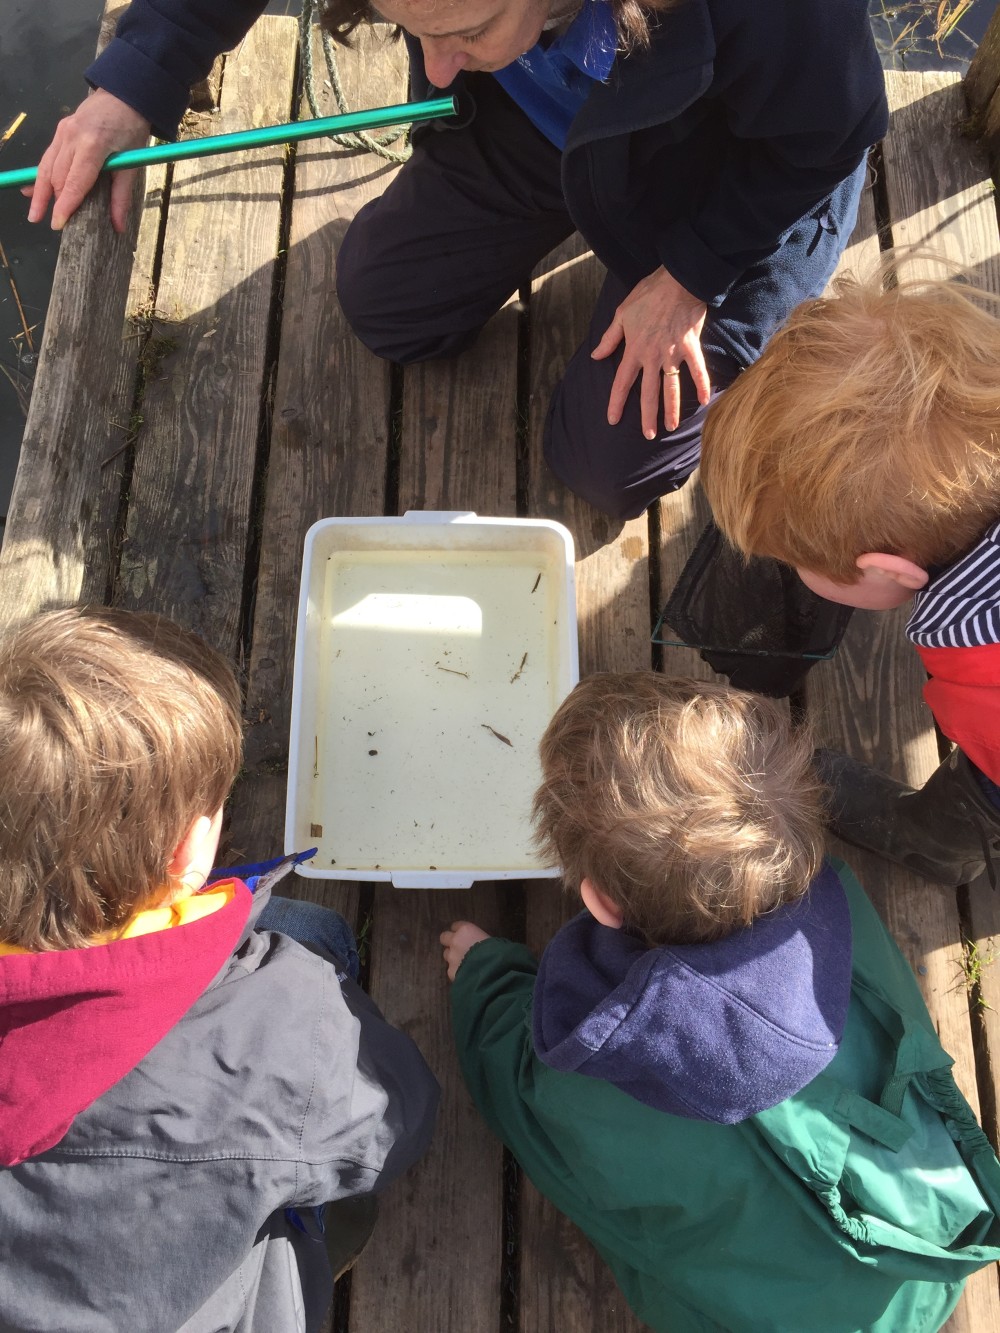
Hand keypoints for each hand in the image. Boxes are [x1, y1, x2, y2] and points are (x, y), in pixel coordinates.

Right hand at [24, 89, 150, 231]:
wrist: (124, 94)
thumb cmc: (132, 128)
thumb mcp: (132, 163)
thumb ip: (121, 196)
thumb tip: (118, 227)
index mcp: (92, 145)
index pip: (75, 182)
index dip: (65, 205)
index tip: (57, 224)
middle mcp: (72, 137)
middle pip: (58, 177)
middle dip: (54, 202)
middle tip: (53, 225)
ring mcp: (63, 132)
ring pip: (48, 167)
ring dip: (40, 191)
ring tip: (34, 214)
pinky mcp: (61, 130)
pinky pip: (48, 156)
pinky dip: (41, 175)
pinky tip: (30, 189)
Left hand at [440, 920, 489, 980]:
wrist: (491, 971)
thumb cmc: (496, 951)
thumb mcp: (490, 939)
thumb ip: (480, 939)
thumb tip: (481, 943)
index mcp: (466, 930)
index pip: (455, 926)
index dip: (459, 931)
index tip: (463, 935)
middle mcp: (455, 941)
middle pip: (444, 937)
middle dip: (450, 942)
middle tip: (459, 948)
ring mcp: (451, 957)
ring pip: (447, 955)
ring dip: (453, 957)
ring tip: (464, 963)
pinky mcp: (450, 971)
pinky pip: (452, 970)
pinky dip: (457, 971)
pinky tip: (466, 974)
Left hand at [592, 267, 709, 437]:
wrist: (678, 280)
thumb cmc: (648, 294)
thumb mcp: (621, 313)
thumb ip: (609, 338)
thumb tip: (596, 355)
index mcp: (634, 350)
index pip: (621, 383)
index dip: (616, 402)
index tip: (612, 420)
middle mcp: (653, 357)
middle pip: (648, 393)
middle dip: (647, 417)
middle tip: (648, 435)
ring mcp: (673, 353)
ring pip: (672, 388)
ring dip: (672, 409)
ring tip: (671, 427)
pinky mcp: (691, 346)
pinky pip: (698, 370)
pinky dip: (702, 385)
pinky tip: (704, 402)